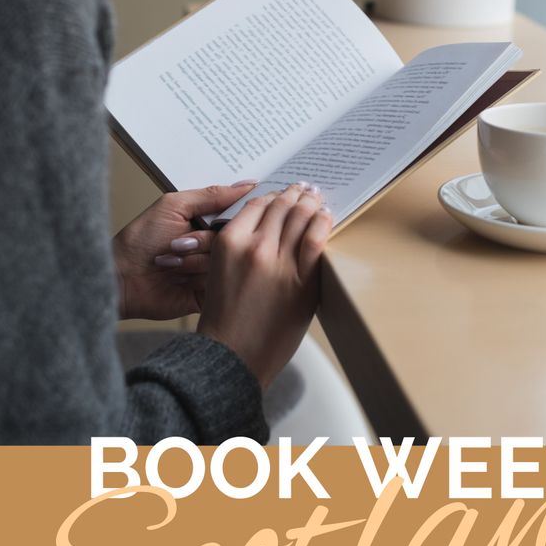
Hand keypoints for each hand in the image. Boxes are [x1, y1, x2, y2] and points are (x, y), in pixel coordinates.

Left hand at [112, 181, 258, 320]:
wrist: (121, 279)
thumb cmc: (138, 242)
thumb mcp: (173, 206)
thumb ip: (210, 195)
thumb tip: (245, 185)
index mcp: (207, 221)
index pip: (240, 213)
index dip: (238, 213)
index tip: (225, 216)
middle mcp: (213, 244)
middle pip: (234, 239)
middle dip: (203, 240)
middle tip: (177, 243)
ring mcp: (212, 269)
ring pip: (226, 260)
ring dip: (195, 261)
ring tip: (171, 263)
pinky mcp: (209, 292)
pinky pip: (221, 282)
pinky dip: (199, 279)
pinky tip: (179, 278)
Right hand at [197, 183, 331, 388]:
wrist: (232, 356)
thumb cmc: (224, 318)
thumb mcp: (219, 271)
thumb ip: (240, 246)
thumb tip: (268, 227)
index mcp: (229, 242)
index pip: (257, 204)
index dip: (274, 196)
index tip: (283, 194)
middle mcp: (254, 247)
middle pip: (281, 207)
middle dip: (295, 195)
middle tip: (305, 190)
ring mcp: (279, 263)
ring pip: (300, 217)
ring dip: (311, 203)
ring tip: (317, 199)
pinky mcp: (301, 281)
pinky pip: (316, 240)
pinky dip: (323, 223)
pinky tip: (326, 217)